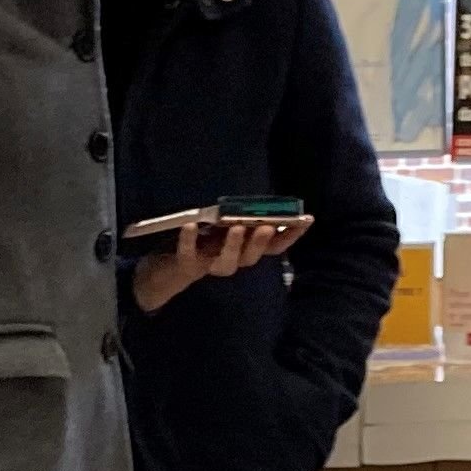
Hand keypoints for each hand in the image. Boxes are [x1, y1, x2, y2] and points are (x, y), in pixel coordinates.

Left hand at [128, 215, 307, 312]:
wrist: (162, 267)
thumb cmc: (198, 241)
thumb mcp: (221, 226)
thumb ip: (241, 218)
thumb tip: (262, 202)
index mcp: (243, 250)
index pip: (273, 247)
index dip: (291, 236)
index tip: (307, 219)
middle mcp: (231, 261)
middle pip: (251, 257)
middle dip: (261, 242)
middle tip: (268, 226)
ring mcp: (209, 265)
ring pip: (227, 264)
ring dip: (234, 246)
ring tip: (237, 228)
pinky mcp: (186, 266)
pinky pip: (189, 255)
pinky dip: (189, 241)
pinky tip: (191, 227)